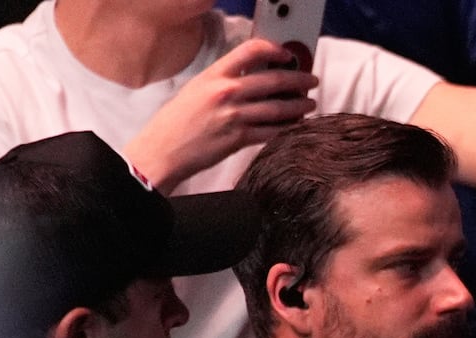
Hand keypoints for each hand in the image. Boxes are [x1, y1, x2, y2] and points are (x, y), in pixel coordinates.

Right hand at [125, 38, 317, 189]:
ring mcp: (234, 116)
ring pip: (278, 108)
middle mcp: (227, 92)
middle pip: (273, 80)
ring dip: (298, 106)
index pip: (251, 50)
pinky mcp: (239, 139)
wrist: (163, 150)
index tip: (287, 55)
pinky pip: (271, 132)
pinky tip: (295, 126)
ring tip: (309, 104)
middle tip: (311, 81)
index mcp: (215, 75)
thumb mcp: (196, 89)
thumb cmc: (176, 122)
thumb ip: (223, 81)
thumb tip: (251, 78)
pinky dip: (287, 128)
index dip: (274, 50)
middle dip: (298, 81)